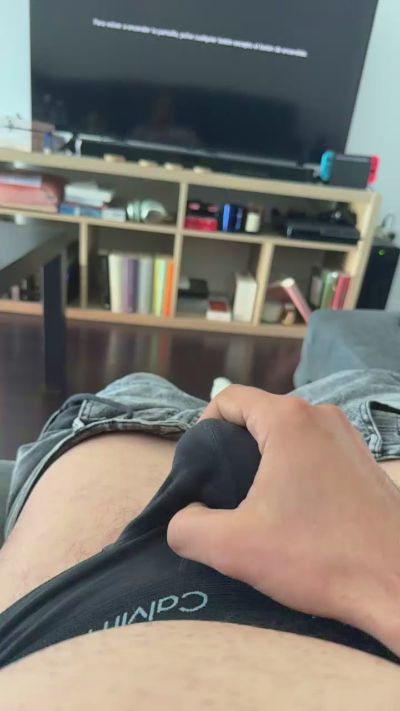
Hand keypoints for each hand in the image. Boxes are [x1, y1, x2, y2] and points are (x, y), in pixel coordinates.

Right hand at [168, 386, 399, 655]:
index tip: (201, 469)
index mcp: (288, 420)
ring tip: (260, 508)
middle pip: (258, 415)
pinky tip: (298, 512)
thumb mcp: (235, 548)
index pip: (229, 398)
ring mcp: (348, 436)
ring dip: (266, 462)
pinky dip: (295, 471)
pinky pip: (314, 450)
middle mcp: (321, 415)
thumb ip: (188, 528)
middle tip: (226, 495)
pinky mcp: (364, 459)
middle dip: (234, 449)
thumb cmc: (319, 557)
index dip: (203, 428)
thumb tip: (182, 518)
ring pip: (288, 434)